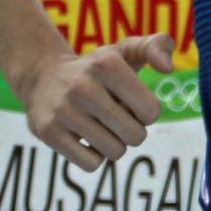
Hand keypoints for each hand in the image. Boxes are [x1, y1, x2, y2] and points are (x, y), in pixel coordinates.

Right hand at [17, 34, 174, 172]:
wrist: (42, 77)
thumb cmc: (96, 69)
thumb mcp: (125, 51)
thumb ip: (157, 46)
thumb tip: (168, 68)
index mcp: (107, 64)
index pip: (151, 112)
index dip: (146, 113)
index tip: (131, 103)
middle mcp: (83, 86)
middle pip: (135, 136)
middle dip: (132, 131)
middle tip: (116, 118)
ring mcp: (63, 110)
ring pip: (115, 152)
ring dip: (113, 145)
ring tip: (99, 126)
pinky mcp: (48, 132)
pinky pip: (92, 164)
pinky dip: (94, 157)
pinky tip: (83, 138)